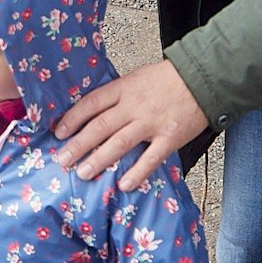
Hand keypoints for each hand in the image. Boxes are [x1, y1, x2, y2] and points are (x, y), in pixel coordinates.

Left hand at [53, 60, 207, 190]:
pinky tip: (123, 184)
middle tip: (62, 159)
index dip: (73, 118)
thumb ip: (118, 95)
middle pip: (100, 126)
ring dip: (99, 159)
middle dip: (78, 144)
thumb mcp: (137, 78)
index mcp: (124, 88)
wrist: (203, 78)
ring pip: (120, 143)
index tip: (58, 133)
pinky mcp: (170, 137)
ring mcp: (152, 123)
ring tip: (83, 173)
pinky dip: (137, 172)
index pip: (92, 103)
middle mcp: (134, 106)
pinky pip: (151, 158)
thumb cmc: (168, 79)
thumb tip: (93, 112)